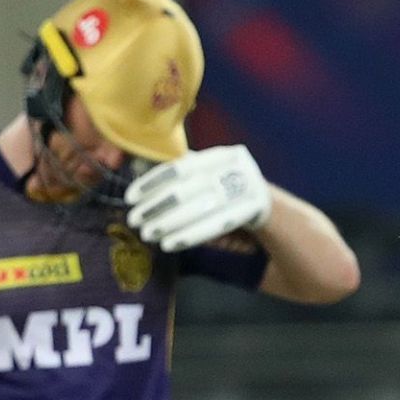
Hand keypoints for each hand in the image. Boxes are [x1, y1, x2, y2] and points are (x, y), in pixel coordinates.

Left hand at [125, 145, 272, 252]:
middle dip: (156, 206)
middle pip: (187, 189)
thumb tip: (138, 169)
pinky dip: (189, 236)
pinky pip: (214, 226)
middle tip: (134, 220)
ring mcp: (245, 189)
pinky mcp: (251, 210)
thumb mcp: (208, 174)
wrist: (269, 206)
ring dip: (168, 224)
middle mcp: (233, 168)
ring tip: (147, 234)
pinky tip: (169, 244)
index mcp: (220, 155)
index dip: (152, 182)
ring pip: (198, 209)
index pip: (179, 167)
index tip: (130, 197)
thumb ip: (181, 173)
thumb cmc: (228, 188)